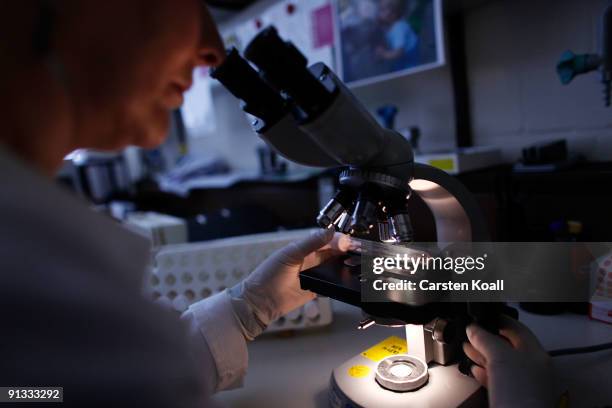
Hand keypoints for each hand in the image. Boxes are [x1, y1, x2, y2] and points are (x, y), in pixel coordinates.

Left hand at [231, 229, 352, 330]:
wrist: (260, 302)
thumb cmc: (269, 275)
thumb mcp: (290, 254)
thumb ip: (311, 243)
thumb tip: (330, 231)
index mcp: (303, 248)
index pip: (325, 239)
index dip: (338, 239)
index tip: (347, 242)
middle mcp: (310, 260)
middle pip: (333, 253)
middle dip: (345, 251)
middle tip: (357, 251)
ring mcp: (314, 275)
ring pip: (334, 267)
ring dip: (344, 265)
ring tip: (356, 263)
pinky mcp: (316, 290)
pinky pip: (331, 284)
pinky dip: (339, 281)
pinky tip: (347, 278)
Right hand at [463, 316, 554, 407]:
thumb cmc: (520, 395)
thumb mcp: (499, 357)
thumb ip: (486, 339)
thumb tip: (474, 328)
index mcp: (536, 353)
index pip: (516, 328)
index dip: (497, 319)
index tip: (481, 316)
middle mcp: (532, 368)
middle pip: (507, 345)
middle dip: (486, 337)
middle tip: (471, 332)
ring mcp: (522, 384)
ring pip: (501, 362)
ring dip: (483, 354)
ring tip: (468, 348)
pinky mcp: (512, 398)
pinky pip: (498, 379)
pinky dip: (485, 371)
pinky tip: (476, 370)